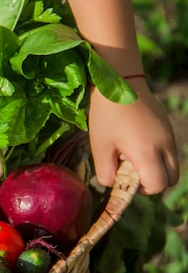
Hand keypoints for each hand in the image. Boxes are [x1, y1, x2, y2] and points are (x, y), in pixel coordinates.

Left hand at [88, 79, 179, 194]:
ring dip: (156, 169)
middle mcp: (166, 146)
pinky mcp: (168, 128)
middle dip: (152, 182)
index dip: (140, 189)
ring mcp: (170, 136)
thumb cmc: (106, 115)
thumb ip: (105, 172)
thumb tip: (112, 184)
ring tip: (132, 155)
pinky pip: (170, 151)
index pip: (157, 185)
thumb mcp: (99, 147)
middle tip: (129, 170)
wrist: (119, 82)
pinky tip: (136, 143)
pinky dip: (158, 156)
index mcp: (148, 153)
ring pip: (173, 166)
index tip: (123, 177)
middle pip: (171, 179)